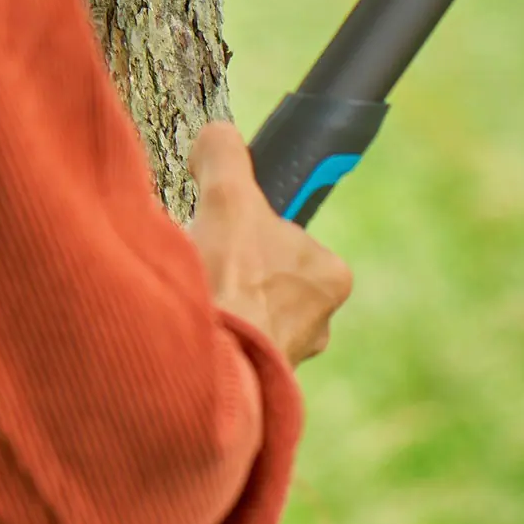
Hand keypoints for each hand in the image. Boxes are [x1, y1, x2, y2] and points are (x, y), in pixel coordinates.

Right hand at [187, 123, 353, 367]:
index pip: (292, 239)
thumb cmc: (229, 282)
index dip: (254, 231)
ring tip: (196, 300)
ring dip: (224, 309)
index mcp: (330, 276)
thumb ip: (224, 154)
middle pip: (268, 279)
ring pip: (252, 317)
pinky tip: (194, 329)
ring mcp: (289, 360)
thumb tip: (218, 135)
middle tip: (205, 266)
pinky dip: (215, 340)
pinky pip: (236, 353)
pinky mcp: (260, 389)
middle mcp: (320, 323)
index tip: (226, 234)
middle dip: (236, 273)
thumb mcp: (226, 196)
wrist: (206, 369)